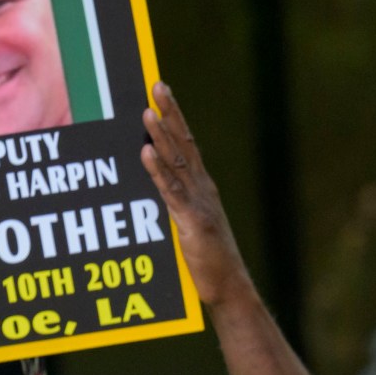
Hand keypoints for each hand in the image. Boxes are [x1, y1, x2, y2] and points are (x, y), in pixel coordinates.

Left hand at [139, 82, 251, 307]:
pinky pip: (171, 192)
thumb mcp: (190, 225)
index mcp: (202, 187)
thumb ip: (174, 203)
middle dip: (170, 113)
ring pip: (177, 162)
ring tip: (147, 111)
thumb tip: (153, 185)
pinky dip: (157, 170)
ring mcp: (199, 204)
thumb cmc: (210, 262)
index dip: (175, 117)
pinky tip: (146, 151)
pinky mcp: (193, 222)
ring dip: (160, 136)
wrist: (230, 289)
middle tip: (157, 85)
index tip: (162, 92)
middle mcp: (203, 189)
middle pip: (185, 143)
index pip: (188, 143)